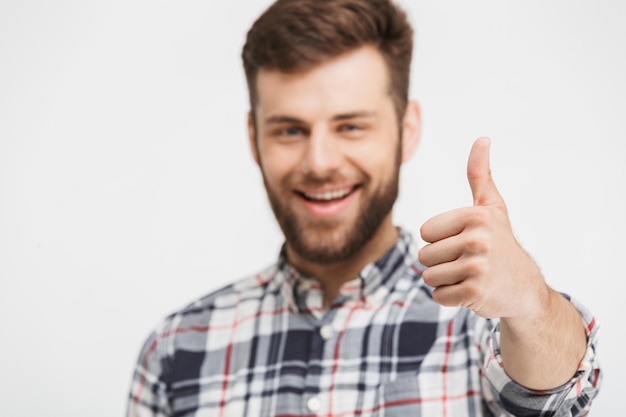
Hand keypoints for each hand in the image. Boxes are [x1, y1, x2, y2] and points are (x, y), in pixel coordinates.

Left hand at [418, 137, 547, 318]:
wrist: (526, 289)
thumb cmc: (501, 244)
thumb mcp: (492, 208)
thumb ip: (480, 175)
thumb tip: (482, 138)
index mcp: (475, 216)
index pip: (425, 232)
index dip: (441, 241)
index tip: (465, 242)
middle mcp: (477, 239)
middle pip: (424, 256)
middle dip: (441, 263)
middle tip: (469, 263)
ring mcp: (477, 267)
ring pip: (429, 277)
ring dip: (445, 281)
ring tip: (470, 276)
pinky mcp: (475, 292)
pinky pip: (439, 296)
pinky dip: (451, 297)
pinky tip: (472, 291)